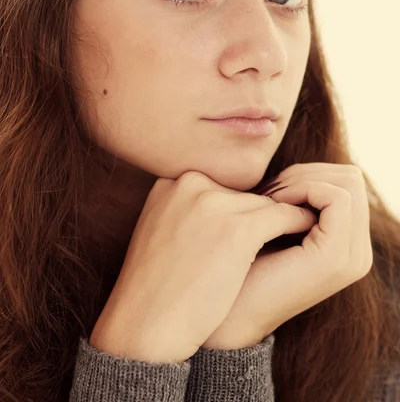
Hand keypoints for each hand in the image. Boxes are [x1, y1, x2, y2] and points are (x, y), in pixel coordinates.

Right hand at [89, 170, 316, 362]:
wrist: (143, 325)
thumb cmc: (153, 287)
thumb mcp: (159, 228)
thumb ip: (185, 207)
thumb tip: (221, 204)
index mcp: (171, 181)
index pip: (216, 187)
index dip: (226, 215)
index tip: (230, 237)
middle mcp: (192, 183)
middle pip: (239, 194)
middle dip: (244, 222)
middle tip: (248, 250)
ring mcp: (214, 204)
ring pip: (263, 205)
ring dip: (268, 227)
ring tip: (270, 250)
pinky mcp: (239, 229)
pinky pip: (283, 216)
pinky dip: (295, 224)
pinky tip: (302, 233)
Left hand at [202, 162, 372, 350]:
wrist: (227, 313)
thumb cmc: (242, 265)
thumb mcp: (277, 225)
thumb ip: (296, 201)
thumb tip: (300, 168)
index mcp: (349, 245)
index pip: (348, 181)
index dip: (309, 172)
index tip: (272, 187)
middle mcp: (358, 252)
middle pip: (351, 177)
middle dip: (308, 172)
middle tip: (271, 189)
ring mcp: (352, 256)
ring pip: (347, 182)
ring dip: (304, 179)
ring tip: (270, 197)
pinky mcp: (336, 256)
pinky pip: (336, 197)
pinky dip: (304, 189)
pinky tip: (274, 204)